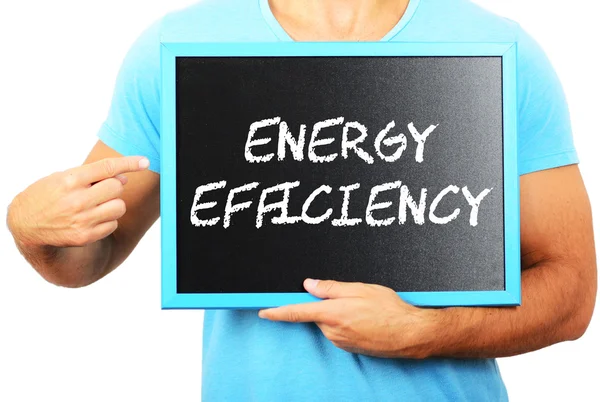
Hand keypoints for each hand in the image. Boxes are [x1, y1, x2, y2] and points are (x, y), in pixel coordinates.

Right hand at [7, 156, 148, 247]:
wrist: (25, 223)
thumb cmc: (48, 195)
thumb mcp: (63, 177)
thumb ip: (92, 176)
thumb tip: (123, 178)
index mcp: (71, 180)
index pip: (107, 168)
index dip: (129, 163)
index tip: (144, 161)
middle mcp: (77, 200)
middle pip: (117, 188)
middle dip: (114, 186)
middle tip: (101, 189)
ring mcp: (82, 220)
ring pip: (119, 207)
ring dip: (113, 204)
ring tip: (97, 204)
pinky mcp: (85, 236)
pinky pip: (113, 224)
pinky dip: (108, 220)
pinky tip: (92, 218)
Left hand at [258, 279, 440, 358]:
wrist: (410, 335)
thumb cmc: (389, 309)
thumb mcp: (360, 289)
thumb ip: (331, 287)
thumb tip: (309, 284)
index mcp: (331, 313)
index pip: (296, 312)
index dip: (277, 311)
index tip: (263, 311)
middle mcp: (332, 331)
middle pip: (316, 314)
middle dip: (326, 304)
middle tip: (350, 297)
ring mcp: (340, 342)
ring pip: (329, 322)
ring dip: (339, 314)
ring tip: (364, 309)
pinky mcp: (349, 348)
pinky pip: (339, 331)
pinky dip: (347, 323)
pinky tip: (366, 319)